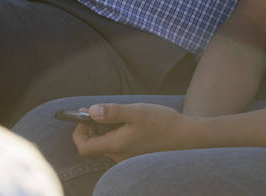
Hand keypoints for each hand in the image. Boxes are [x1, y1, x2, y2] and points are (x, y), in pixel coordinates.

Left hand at [72, 102, 191, 162]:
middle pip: (94, 145)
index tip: (84, 116)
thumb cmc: (163, 123)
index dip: (79, 132)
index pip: (84, 147)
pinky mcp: (135, 154)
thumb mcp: (137, 112)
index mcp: (116, 145)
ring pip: (106, 144)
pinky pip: (117, 145)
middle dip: (91, 127)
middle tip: (98, 109)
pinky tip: (129, 121)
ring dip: (104, 129)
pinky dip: (115, 133)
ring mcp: (127, 157)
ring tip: (116, 113)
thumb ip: (113, 112)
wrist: (187, 137)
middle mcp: (119, 155)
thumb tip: (91, 111)